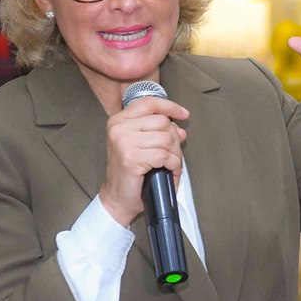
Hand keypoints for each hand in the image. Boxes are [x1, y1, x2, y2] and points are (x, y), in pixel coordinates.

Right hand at [98, 97, 188, 226]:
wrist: (117, 198)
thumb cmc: (130, 172)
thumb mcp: (141, 145)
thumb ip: (158, 132)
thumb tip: (180, 129)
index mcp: (119, 120)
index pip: (149, 103)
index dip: (170, 107)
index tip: (183, 114)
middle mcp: (119, 128)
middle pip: (163, 122)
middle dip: (175, 139)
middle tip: (173, 154)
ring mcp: (124, 142)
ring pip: (166, 139)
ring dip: (175, 154)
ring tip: (171, 164)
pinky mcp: (132, 158)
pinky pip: (165, 155)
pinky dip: (173, 165)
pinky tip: (169, 171)